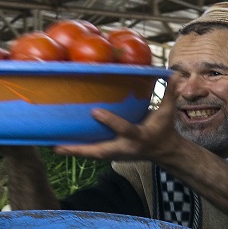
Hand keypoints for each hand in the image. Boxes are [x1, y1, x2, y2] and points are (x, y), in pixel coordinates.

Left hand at [54, 87, 187, 165]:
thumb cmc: (164, 129)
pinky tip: (61, 146)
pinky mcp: (111, 155)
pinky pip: (92, 153)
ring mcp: (116, 154)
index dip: (110, 121)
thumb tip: (174, 73)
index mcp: (139, 137)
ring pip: (92, 155)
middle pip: (99, 151)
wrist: (164, 152)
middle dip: (80, 150)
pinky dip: (77, 151)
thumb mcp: (168, 112)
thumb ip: (170, 93)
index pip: (124, 129)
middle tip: (58, 146)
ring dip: (73, 152)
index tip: (95, 111)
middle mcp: (125, 148)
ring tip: (53, 146)